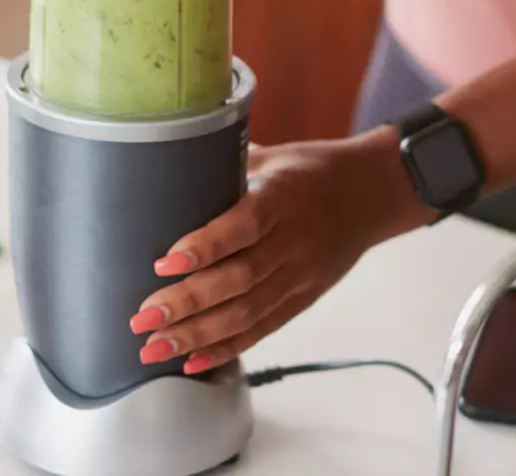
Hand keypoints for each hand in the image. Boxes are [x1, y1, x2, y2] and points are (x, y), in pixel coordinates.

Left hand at [127, 125, 432, 374]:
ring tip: (154, 346)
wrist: (372, 194)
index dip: (205, 247)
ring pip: (248, 313)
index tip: (164, 261)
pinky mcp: (302, 300)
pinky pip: (262, 330)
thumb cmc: (311, 170)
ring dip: (198, 334)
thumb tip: (163, 157)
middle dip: (188, 303)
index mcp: (282, 198)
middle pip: (240, 280)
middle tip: (143, 317)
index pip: (243, 226)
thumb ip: (222, 163)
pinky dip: (226, 348)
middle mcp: (293, 241)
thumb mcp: (271, 155)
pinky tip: (191, 360)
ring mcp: (300, 276)